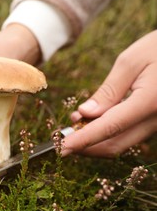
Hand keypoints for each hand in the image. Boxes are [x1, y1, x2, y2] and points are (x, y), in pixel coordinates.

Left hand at [62, 30, 156, 157]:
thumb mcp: (131, 61)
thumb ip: (109, 91)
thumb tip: (85, 114)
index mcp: (150, 102)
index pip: (109, 128)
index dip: (83, 140)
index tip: (62, 148)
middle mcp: (156, 119)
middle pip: (115, 144)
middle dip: (85, 145)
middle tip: (62, 137)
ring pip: (122, 142)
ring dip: (95, 139)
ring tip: (75, 122)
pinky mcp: (155, 121)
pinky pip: (129, 134)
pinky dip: (107, 132)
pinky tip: (93, 119)